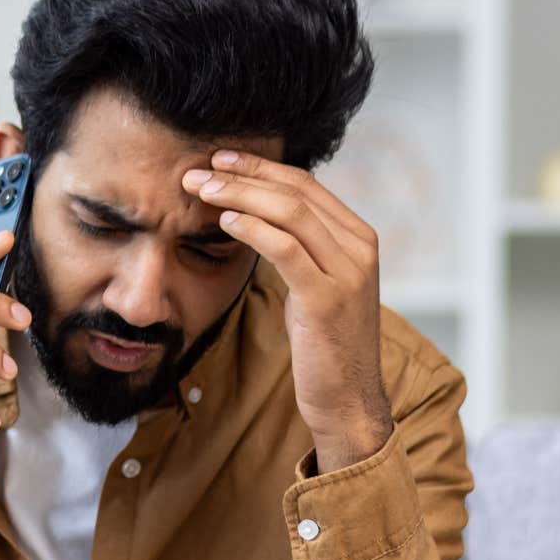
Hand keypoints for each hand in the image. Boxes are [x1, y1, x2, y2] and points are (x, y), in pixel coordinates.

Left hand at [183, 148, 394, 472]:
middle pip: (296, 191)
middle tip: (200, 170)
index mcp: (358, 239)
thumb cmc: (325, 346)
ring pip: (290, 212)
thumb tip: (258, 221)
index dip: (261, 168)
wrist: (348, 398)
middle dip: (244, 175)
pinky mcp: (327, 297)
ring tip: (201, 190)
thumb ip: (301, 251)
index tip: (220, 160)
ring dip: (240, 196)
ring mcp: (348, 271)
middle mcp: (359, 248)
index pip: (306, 186)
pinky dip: (252, 229)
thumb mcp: (317, 288)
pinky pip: (286, 248)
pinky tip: (224, 222)